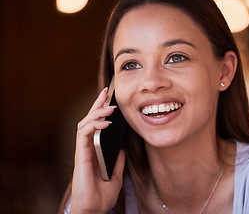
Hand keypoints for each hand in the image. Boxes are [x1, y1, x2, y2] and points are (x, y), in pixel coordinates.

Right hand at [70, 87, 125, 213]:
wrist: (94, 210)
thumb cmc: (102, 195)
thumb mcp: (116, 176)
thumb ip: (118, 162)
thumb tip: (122, 150)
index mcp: (94, 151)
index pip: (96, 126)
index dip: (101, 112)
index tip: (110, 100)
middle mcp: (87, 148)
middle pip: (89, 120)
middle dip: (97, 104)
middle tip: (106, 92)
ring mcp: (83, 151)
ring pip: (84, 124)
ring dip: (97, 112)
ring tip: (109, 107)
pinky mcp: (81, 156)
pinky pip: (84, 135)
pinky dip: (93, 126)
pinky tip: (105, 122)